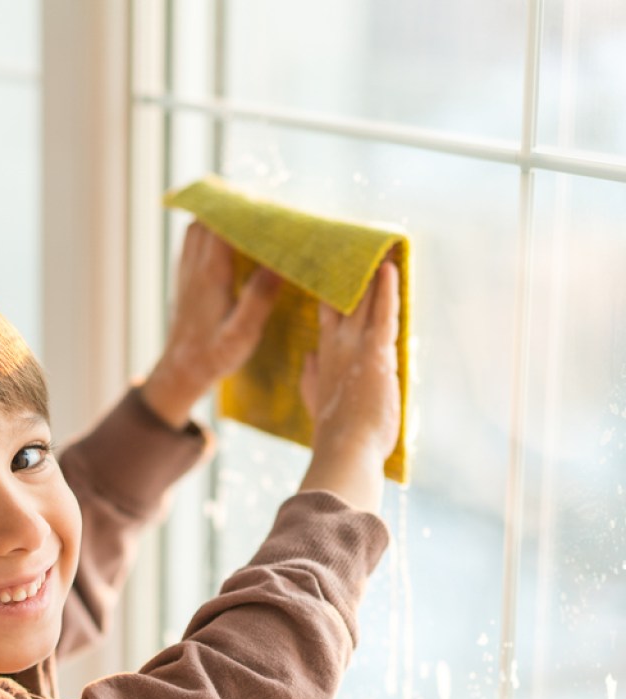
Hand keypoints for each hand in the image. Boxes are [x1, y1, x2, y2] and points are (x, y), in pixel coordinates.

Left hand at [141, 223, 282, 428]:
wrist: (182, 370)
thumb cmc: (215, 354)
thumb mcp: (242, 334)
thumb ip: (258, 299)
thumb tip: (278, 265)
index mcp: (211, 274)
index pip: (222, 224)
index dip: (243, 209)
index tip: (269, 204)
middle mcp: (195, 266)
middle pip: (208, 218)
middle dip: (232, 206)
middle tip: (262, 203)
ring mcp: (186, 270)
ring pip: (197, 226)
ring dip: (218, 215)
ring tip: (245, 213)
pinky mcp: (184, 277)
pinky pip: (192, 240)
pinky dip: (208, 229)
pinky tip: (225, 234)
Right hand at [298, 260, 400, 512]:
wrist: (345, 449)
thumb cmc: (336, 433)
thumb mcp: (317, 402)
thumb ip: (311, 379)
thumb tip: (308, 357)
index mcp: (325, 359)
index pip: (329, 318)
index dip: (332, 295)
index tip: (334, 276)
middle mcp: (337, 346)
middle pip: (344, 302)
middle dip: (351, 277)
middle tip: (354, 249)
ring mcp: (354, 347)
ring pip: (363, 302)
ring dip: (371, 276)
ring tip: (377, 250)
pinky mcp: (375, 352)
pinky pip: (383, 313)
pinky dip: (386, 289)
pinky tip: (390, 268)